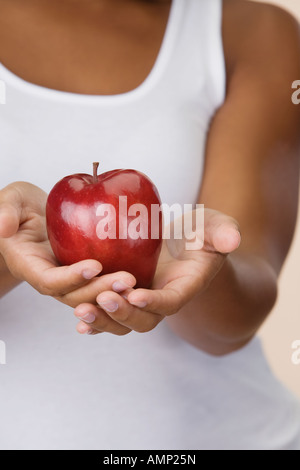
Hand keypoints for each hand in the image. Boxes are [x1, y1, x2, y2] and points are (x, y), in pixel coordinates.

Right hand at [0, 182, 135, 305]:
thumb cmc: (20, 206)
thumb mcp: (10, 200)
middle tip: (126, 280)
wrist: (33, 215)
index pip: (50, 280)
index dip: (71, 277)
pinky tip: (139, 277)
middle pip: (75, 295)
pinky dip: (116, 286)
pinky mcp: (83, 273)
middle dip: (100, 291)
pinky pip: (99, 284)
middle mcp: (50, 278)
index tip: (94, 264)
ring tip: (135, 283)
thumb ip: (5, 212)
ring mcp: (68, 278)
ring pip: (90, 295)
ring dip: (112, 293)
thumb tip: (2, 227)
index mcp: (29, 265)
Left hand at [74, 208, 240, 334]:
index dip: (155, 302)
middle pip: (144, 320)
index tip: (136, 295)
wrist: (184, 244)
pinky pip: (111, 316)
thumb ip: (224, 233)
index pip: (171, 302)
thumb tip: (232, 239)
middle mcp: (163, 300)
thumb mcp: (215, 227)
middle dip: (123, 314)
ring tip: (80, 310)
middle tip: (102, 299)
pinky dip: (96, 323)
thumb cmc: (200, 234)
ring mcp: (143, 301)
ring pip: (123, 323)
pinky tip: (79, 324)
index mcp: (185, 287)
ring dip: (103, 320)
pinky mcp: (126, 297)